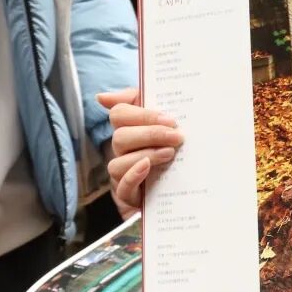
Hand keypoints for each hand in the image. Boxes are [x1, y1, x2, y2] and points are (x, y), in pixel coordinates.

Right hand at [98, 88, 182, 217]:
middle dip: (151, 134)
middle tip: (177, 136)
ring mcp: (123, 172)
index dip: (143, 115)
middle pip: (120, 137)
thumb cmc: (174, 144)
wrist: (189, 182)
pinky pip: (122, 187)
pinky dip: (134, 175)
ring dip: (146, 155)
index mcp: (130, 127)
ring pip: (118, 163)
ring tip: (170, 153)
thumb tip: (102, 97)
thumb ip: (140, 99)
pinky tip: (148, 168)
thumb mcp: (165, 119)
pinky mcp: (129, 194)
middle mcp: (122, 150)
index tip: (170, 119)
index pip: (119, 114)